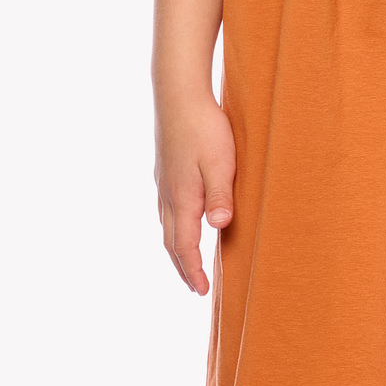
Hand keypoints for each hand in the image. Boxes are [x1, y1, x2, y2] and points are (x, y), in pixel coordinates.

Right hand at [154, 96, 236, 294]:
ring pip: (166, 225)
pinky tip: (182, 219)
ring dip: (176, 248)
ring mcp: (164, 182)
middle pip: (171, 241)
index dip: (193, 271)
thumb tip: (218, 228)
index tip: (202, 292)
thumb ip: (221, 196)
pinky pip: (166, 209)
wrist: (178, 94)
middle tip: (195, 287)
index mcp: (182, 199)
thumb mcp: (221, 163)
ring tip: (188, 260)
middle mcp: (168, 195)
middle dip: (183, 266)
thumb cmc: (205, 127)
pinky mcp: (165, 169)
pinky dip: (174, 226)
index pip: (185, 246)